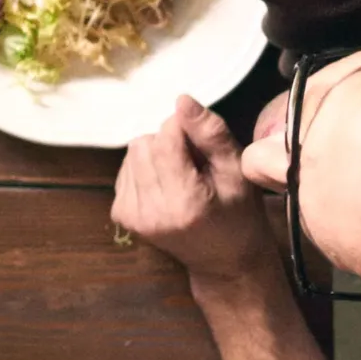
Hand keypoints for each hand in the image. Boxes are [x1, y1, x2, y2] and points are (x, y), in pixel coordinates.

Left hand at [113, 94, 287, 303]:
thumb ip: (211, 134)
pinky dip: (145, 169)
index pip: (165, 138)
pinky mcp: (121, 215)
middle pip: (144, 143)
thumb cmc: (239, 213)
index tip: (202, 143)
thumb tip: (181, 99)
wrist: (223, 260)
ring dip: (155, 154)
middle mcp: (150, 211)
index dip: (183, 129)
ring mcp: (131, 215)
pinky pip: (125, 169)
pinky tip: (166, 184)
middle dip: (168, 141)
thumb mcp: (237, 171)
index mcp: (183, 201)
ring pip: (132, 153)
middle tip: (194, 161)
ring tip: (182, 174)